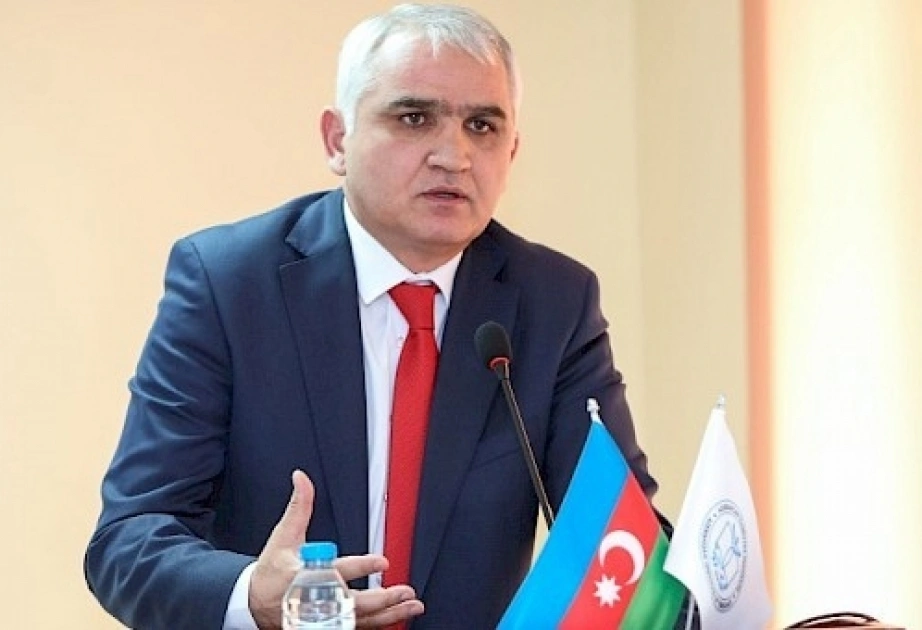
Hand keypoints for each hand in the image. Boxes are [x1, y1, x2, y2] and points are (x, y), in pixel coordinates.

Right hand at [248, 470, 424, 628]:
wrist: (254, 603)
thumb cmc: (272, 570)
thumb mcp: (283, 535)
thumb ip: (300, 506)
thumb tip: (302, 478)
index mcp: (308, 574)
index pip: (338, 570)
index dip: (361, 567)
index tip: (382, 562)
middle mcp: (319, 599)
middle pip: (353, 602)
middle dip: (382, 598)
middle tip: (403, 590)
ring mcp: (324, 616)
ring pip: (361, 619)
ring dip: (389, 614)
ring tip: (411, 606)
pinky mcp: (328, 625)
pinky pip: (357, 627)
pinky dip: (379, 623)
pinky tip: (396, 618)